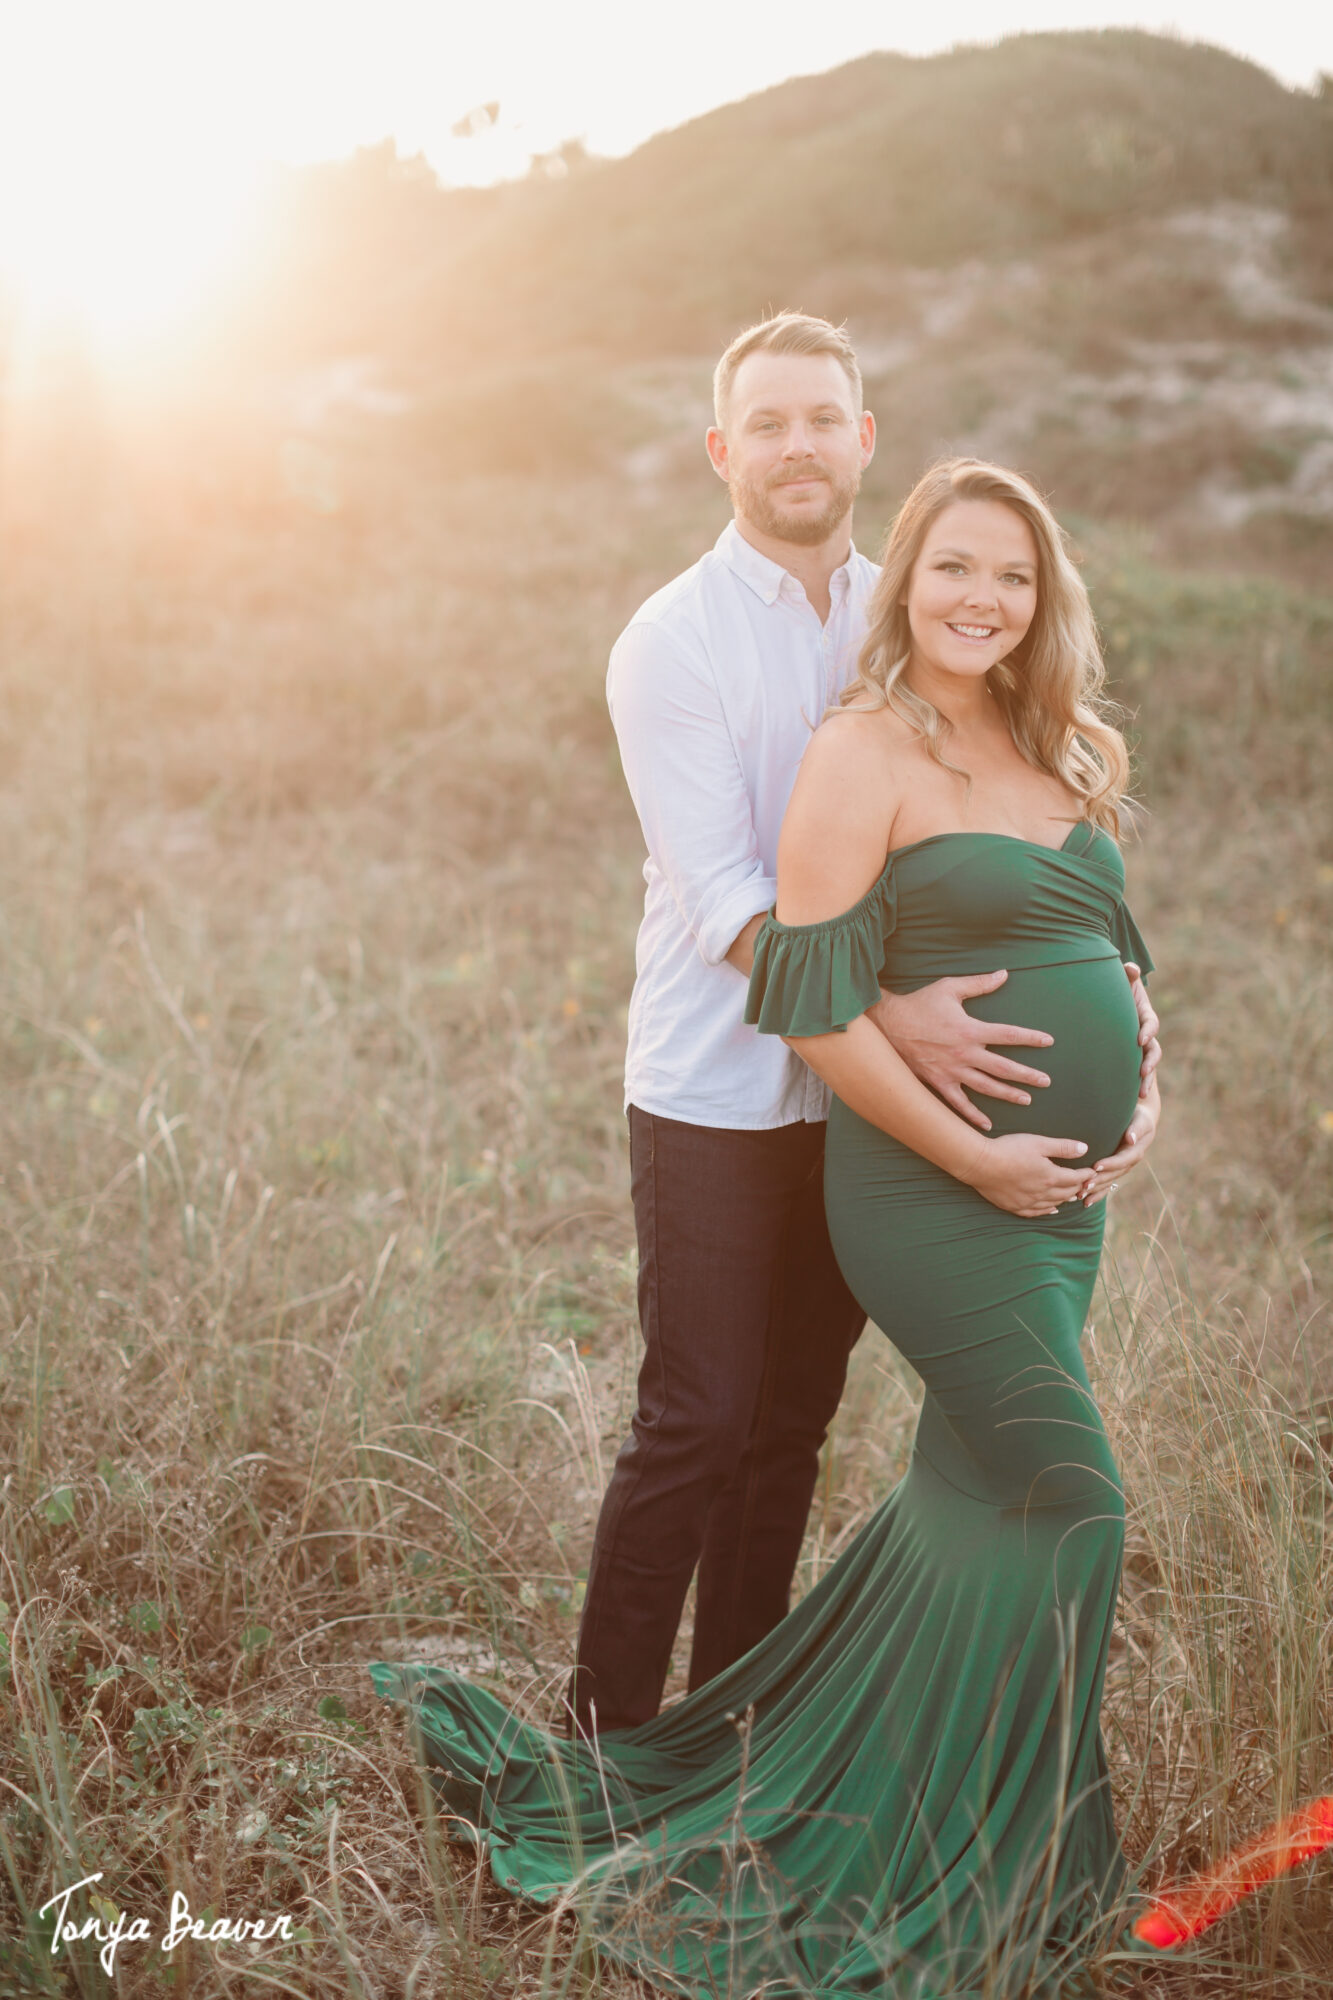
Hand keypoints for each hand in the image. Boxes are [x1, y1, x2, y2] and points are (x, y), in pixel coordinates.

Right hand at [869, 971, 1051, 1131]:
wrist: (888, 1025)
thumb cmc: (919, 1004)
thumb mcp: (949, 988)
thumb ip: (979, 983)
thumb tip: (1004, 974)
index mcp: (970, 1030)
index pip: (1008, 1035)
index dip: (1030, 1038)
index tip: (1048, 1041)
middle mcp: (964, 1053)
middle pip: (1003, 1067)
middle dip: (1027, 1075)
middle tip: (1045, 1081)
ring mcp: (951, 1071)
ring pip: (986, 1087)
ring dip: (1008, 1094)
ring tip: (1026, 1099)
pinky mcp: (938, 1082)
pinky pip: (958, 1103)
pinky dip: (973, 1115)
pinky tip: (987, 1124)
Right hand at [961, 1131, 1091, 1217]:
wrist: (981, 1164)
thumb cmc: (1009, 1149)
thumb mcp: (1038, 1142)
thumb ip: (1063, 1147)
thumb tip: (1085, 1148)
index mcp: (1051, 1176)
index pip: (1075, 1178)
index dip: (1086, 1175)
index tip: (1093, 1172)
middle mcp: (1043, 1193)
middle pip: (1066, 1193)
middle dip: (1078, 1187)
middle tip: (1085, 1184)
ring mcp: (1028, 1202)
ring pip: (1053, 1204)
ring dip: (1065, 1200)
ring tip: (1072, 1196)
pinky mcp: (1015, 1207)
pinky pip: (1036, 1213)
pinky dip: (1047, 1211)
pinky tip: (1051, 1209)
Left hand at [1080, 1079, 1160, 1205]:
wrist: (1141, 1120)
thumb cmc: (1139, 1116)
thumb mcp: (1141, 1120)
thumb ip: (1136, 1129)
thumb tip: (1131, 1139)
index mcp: (1135, 1152)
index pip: (1121, 1160)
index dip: (1109, 1164)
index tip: (1095, 1166)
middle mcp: (1128, 1163)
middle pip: (1113, 1175)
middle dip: (1099, 1180)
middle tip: (1083, 1185)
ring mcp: (1122, 1169)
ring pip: (1108, 1182)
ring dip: (1095, 1190)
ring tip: (1080, 1195)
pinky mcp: (1115, 1171)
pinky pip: (1107, 1185)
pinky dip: (1097, 1194)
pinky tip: (1086, 1203)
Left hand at [1123, 963, 1160, 1097]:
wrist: (1109, 1005)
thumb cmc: (1117, 991)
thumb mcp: (1123, 982)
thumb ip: (1127, 974)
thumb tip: (1130, 968)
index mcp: (1144, 1016)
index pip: (1151, 1024)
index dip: (1148, 1031)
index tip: (1141, 1039)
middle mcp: (1145, 1034)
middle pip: (1153, 1050)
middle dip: (1150, 1062)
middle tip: (1144, 1071)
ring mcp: (1138, 1048)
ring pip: (1148, 1065)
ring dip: (1146, 1078)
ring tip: (1140, 1092)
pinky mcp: (1129, 1058)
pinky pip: (1134, 1073)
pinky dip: (1134, 1084)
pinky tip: (1130, 1098)